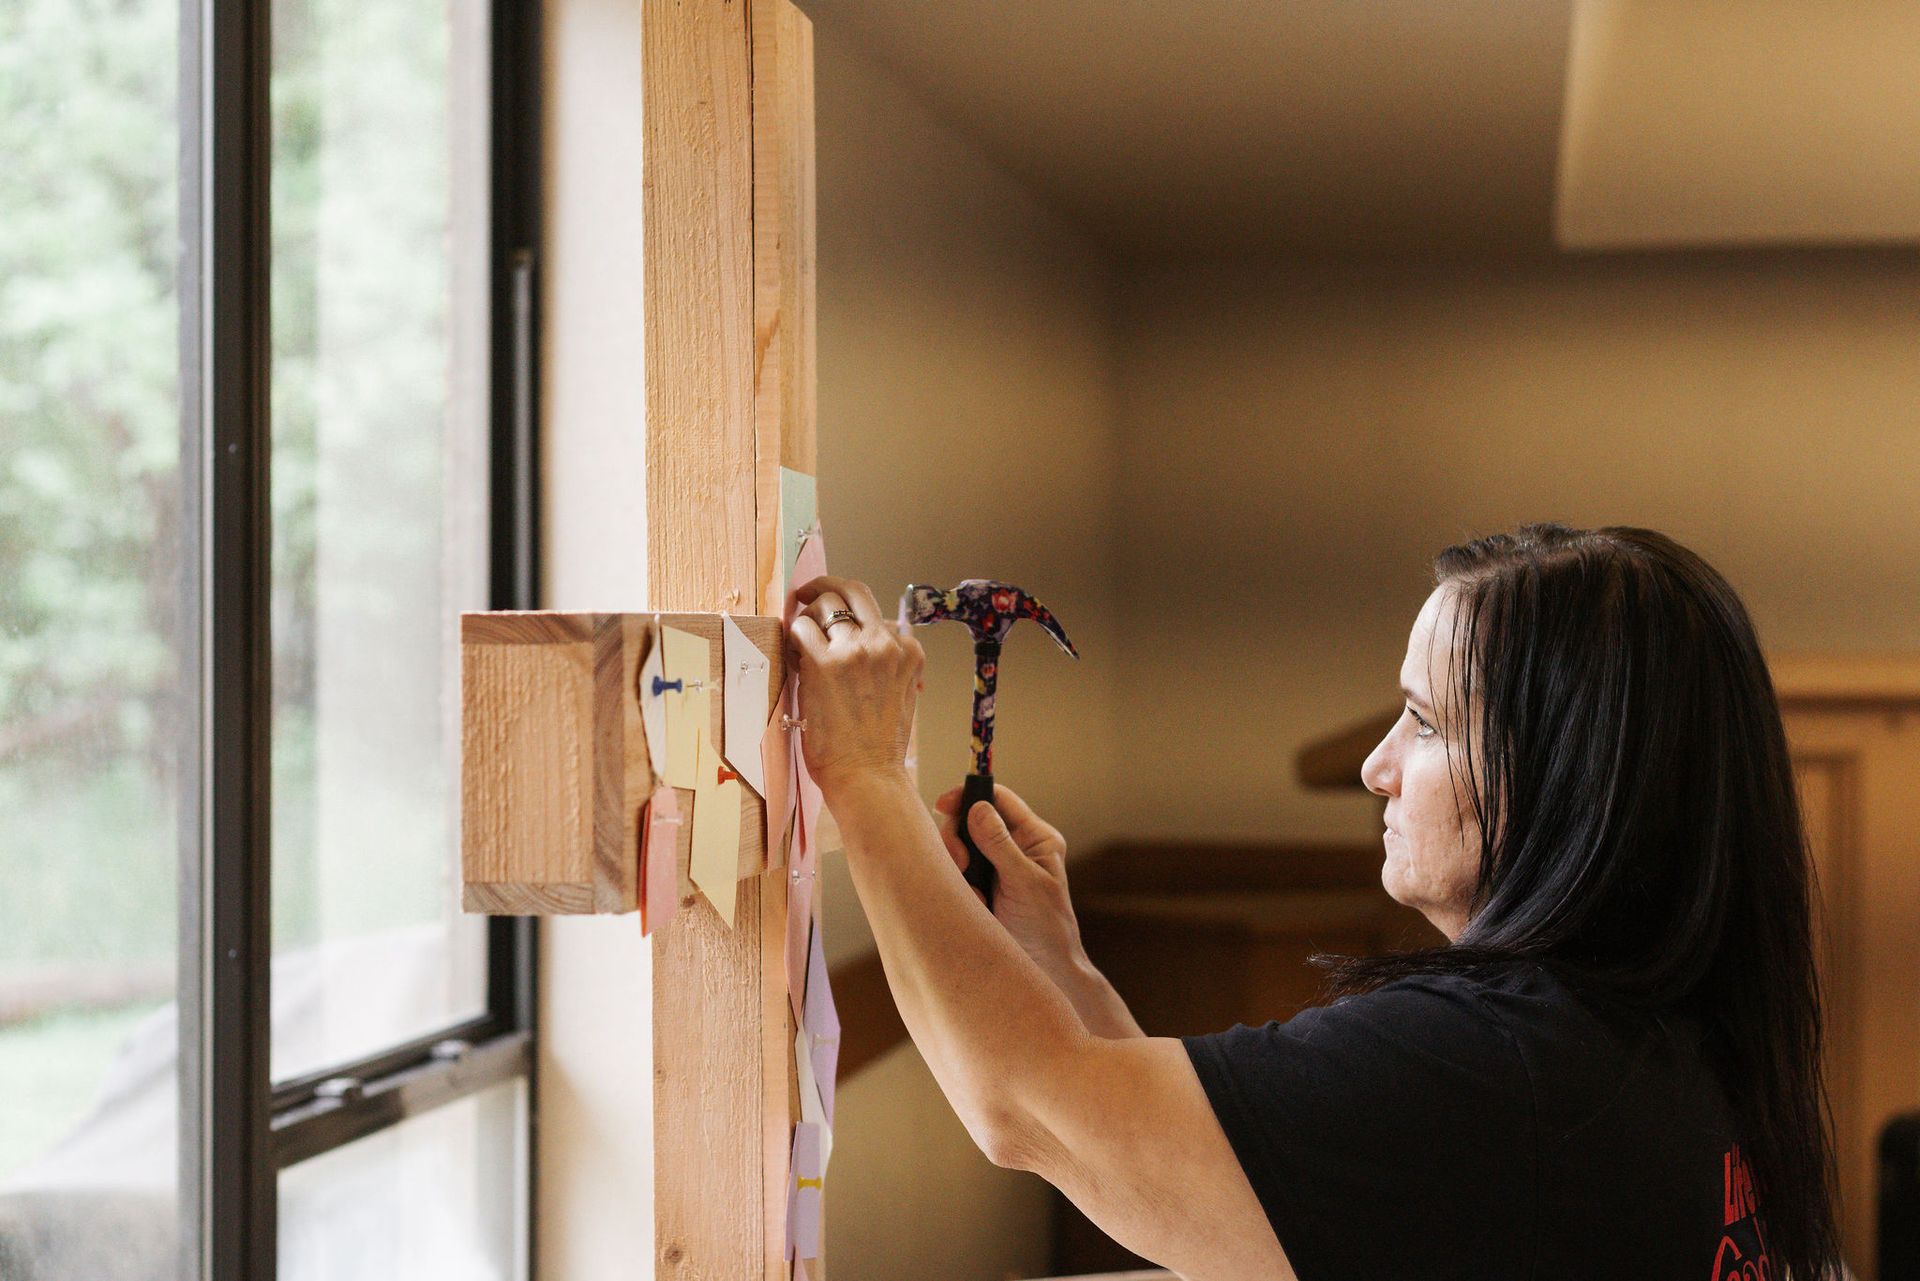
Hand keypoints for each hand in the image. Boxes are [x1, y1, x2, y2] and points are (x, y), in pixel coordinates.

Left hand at [788, 575, 925, 795]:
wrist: (868, 776)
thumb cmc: (879, 746)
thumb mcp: (901, 695)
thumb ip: (888, 664)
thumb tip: (865, 643)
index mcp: (907, 652)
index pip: (876, 613)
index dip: (851, 617)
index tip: (835, 623)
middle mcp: (884, 644)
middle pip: (852, 591)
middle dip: (825, 587)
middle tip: (806, 593)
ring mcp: (855, 651)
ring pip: (824, 605)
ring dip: (807, 616)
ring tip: (798, 639)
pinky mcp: (824, 663)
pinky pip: (800, 628)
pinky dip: (793, 637)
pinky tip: (793, 655)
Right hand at [935, 783, 1090, 986]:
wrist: (1045, 971)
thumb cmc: (1046, 928)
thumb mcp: (1025, 883)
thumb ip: (1000, 845)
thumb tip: (977, 808)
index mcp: (1034, 837)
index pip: (999, 799)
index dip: (970, 795)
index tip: (943, 804)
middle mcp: (1013, 847)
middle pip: (971, 819)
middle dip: (958, 838)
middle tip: (961, 864)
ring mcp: (994, 867)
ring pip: (959, 847)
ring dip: (957, 866)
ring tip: (974, 893)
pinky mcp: (979, 887)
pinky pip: (955, 874)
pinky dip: (958, 887)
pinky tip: (975, 905)